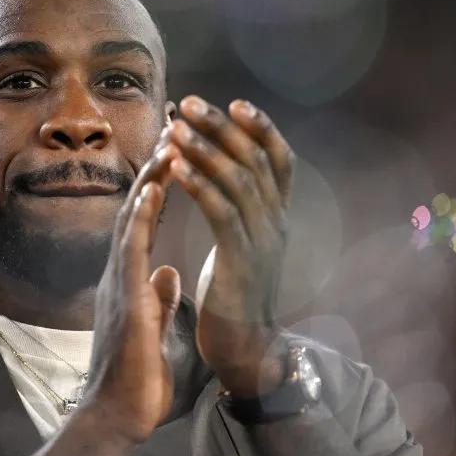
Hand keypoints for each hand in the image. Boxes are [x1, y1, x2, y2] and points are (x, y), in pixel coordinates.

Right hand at [82, 131, 183, 443]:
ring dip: (151, 182)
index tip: (178, 158)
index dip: (160, 190)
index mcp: (130, 281)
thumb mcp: (156, 329)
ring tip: (169, 147)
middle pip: (138, 211)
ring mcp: (118, 282)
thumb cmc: (137, 379)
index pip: (146, 224)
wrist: (117, 414)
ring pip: (133, 220)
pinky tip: (152, 190)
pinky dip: (142, 216)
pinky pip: (132, 248)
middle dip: (156, 173)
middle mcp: (120, 274)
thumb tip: (171, 275)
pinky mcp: (123, 296)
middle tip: (174, 134)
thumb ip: (160, 298)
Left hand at [166, 96, 294, 397]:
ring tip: (175, 127)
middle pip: (256, 159)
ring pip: (239, 180)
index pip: (280, 161)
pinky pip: (222, 212)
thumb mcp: (243, 249)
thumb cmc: (234, 300)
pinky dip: (199, 185)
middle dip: (222, 126)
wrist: (245, 352)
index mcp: (277, 219)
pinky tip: (175, 167)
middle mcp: (277, 224)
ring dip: (204, 148)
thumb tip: (222, 179)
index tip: (234, 102)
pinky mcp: (243, 261)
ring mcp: (263, 241)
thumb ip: (239, 214)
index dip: (261, 128)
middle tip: (189, 103)